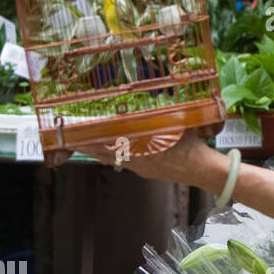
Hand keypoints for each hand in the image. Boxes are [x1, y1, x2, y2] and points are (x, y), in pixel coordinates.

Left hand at [78, 129, 224, 188]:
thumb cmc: (190, 146)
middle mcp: (135, 160)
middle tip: (70, 140)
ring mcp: (139, 167)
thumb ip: (157, 116)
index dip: (86, 140)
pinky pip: (124, 162)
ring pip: (112, 159)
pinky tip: (112, 151)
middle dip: (86, 146)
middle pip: (102, 153)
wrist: (202, 169)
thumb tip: (147, 103)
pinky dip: (113, 155)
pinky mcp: (146, 170)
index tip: (72, 135)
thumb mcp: (174, 124)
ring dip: (98, 151)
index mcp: (139, 149)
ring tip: (84, 144)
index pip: (104, 144)